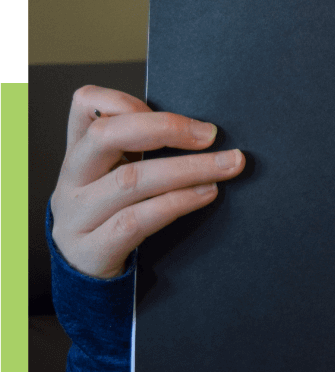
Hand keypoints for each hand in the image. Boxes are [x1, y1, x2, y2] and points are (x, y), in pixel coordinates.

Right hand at [50, 85, 244, 278]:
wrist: (87, 271)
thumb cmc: (113, 213)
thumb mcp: (115, 174)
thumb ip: (141, 148)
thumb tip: (204, 129)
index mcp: (79, 151)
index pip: (86, 104)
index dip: (126, 100)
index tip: (175, 112)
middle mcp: (72, 178)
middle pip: (105, 136)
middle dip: (165, 129)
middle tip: (211, 134)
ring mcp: (77, 215)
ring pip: (130, 180)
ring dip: (187, 169)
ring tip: (226, 166)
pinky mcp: (91, 249)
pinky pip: (135, 220)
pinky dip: (177, 203)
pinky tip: (206, 194)